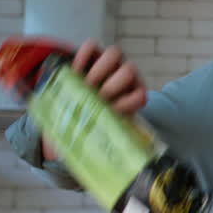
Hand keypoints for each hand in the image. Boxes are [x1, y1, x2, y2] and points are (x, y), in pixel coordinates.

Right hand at [42, 40, 147, 160]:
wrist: (72, 103)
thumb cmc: (86, 121)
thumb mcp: (95, 130)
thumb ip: (98, 140)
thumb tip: (93, 166)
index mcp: (132, 97)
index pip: (141, 95)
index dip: (128, 102)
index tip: (111, 111)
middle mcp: (126, 78)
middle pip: (129, 70)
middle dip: (112, 84)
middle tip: (96, 96)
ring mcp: (110, 63)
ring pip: (114, 53)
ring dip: (99, 69)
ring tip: (84, 84)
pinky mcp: (92, 53)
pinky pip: (91, 46)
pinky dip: (83, 57)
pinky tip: (75, 71)